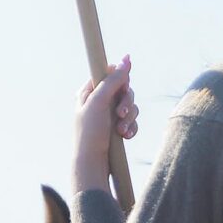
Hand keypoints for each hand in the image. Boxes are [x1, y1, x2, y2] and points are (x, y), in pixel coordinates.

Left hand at [70, 56, 137, 198]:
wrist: (93, 164)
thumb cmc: (90, 132)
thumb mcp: (100, 101)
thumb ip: (113, 79)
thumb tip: (126, 59)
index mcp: (88, 92)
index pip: (108, 74)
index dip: (119, 79)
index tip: (121, 88)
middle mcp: (99, 102)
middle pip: (124, 89)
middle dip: (126, 102)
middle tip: (120, 114)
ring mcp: (109, 115)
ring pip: (131, 106)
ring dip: (129, 118)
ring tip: (121, 131)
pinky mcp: (118, 128)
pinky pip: (133, 121)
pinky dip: (132, 127)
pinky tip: (126, 136)